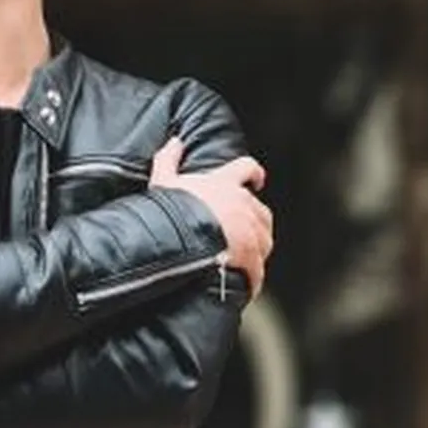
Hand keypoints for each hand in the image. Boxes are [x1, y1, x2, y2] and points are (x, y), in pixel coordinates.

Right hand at [150, 138, 273, 295]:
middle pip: (260, 210)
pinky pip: (258, 269)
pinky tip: (246, 285)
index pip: (247, 168)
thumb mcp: (163, 181)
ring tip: (243, 262)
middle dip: (254, 221)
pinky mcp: (252, 256)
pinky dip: (254, 277)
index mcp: (224, 182)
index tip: (257, 178)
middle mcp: (243, 203)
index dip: (253, 173)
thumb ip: (168, 159)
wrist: (179, 238)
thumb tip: (175, 141)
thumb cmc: (171, 209)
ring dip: (256, 249)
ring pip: (264, 238)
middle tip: (241, 234)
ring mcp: (250, 229)